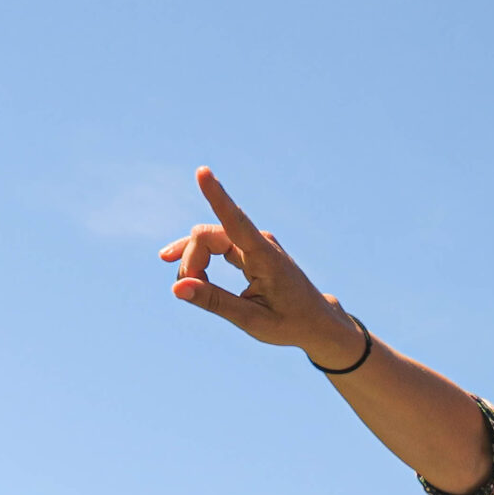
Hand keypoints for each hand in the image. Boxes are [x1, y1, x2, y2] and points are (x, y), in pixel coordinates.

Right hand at [158, 168, 363, 366]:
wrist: (316, 322)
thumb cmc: (290, 323)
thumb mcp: (252, 321)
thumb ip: (214, 302)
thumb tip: (176, 288)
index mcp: (267, 259)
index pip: (236, 222)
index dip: (217, 196)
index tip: (202, 172)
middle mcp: (261, 243)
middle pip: (207, 236)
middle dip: (191, 261)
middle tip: (190, 292)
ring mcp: (255, 243)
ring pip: (208, 239)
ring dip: (193, 262)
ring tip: (188, 287)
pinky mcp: (250, 249)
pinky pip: (215, 245)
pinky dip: (199, 258)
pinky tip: (179, 267)